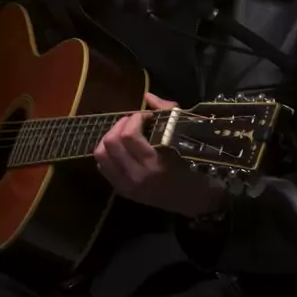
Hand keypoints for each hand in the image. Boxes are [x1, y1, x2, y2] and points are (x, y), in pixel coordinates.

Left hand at [94, 92, 226, 217]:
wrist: (195, 200)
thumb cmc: (193, 165)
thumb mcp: (185, 136)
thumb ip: (167, 112)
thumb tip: (147, 96)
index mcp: (155, 162)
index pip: (129, 134)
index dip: (136, 118)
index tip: (147, 116)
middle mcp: (137, 175)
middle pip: (111, 142)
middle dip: (121, 124)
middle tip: (135, 122)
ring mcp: (127, 186)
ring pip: (101, 154)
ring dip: (111, 137)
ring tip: (125, 133)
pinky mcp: (122, 191)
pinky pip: (102, 167)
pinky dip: (108, 153)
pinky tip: (122, 149)